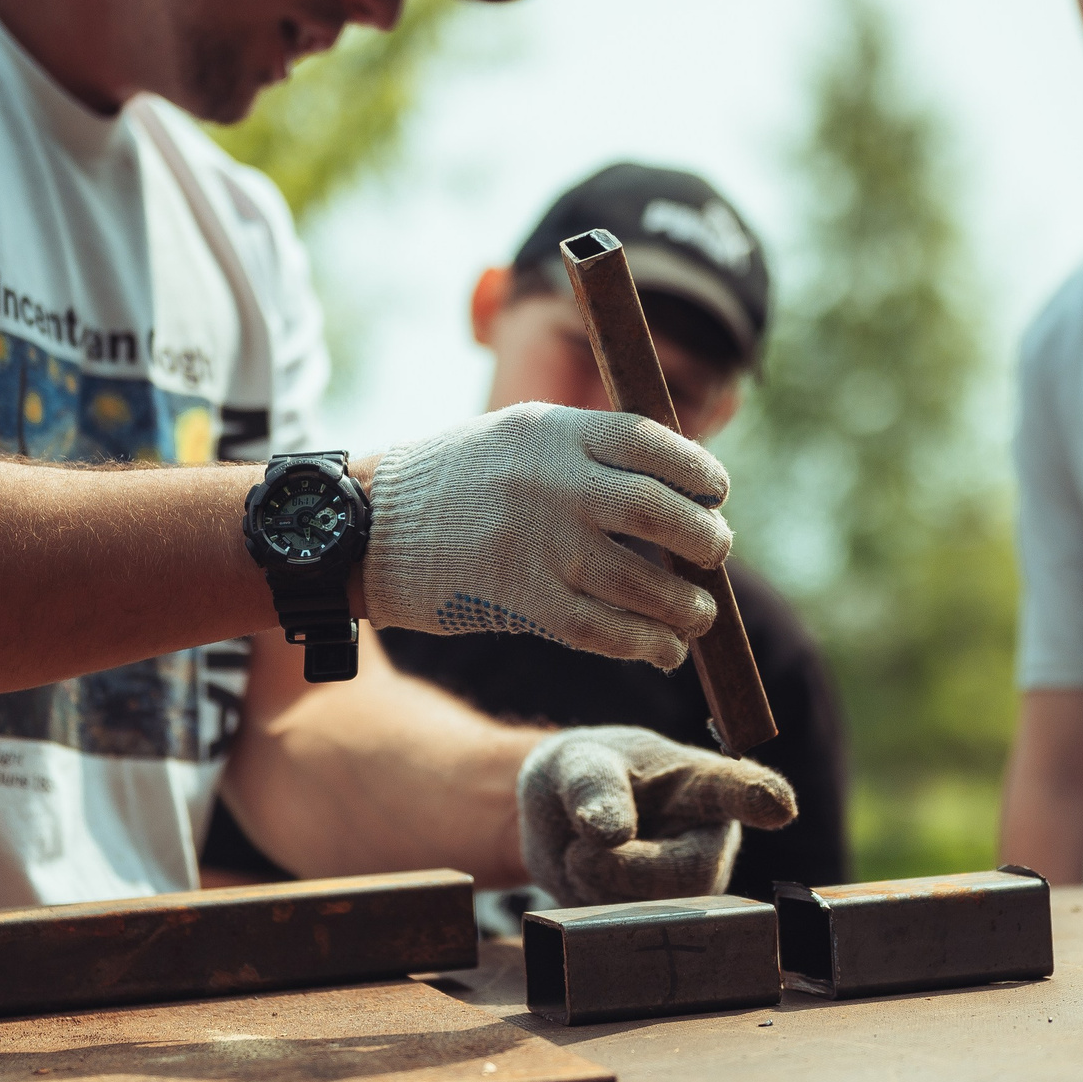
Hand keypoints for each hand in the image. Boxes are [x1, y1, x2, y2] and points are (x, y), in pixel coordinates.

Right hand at [363, 402, 731, 668]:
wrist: (367, 529)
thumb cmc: (451, 484)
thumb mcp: (515, 437)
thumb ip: (584, 452)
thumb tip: (673, 493)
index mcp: (553, 431)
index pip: (652, 444)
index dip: (698, 472)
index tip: (715, 494)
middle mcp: (553, 484)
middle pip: (662, 513)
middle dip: (705, 540)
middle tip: (715, 554)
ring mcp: (540, 545)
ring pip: (644, 583)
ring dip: (686, 606)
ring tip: (699, 614)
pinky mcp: (523, 601)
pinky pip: (606, 630)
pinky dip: (646, 643)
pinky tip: (665, 650)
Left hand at [517, 726, 797, 906]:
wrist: (561, 818)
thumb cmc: (584, 775)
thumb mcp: (578, 762)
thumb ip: (593, 786)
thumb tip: (610, 833)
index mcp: (702, 783)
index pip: (735, 790)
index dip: (757, 799)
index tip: (779, 806)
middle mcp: (711, 838)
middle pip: (691, 873)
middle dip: (626, 870)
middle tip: (577, 853)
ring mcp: (693, 888)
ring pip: (659, 912)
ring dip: (600, 887)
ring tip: (582, 854)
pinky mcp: (669, 926)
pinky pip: (630, 935)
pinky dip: (591, 910)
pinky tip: (589, 884)